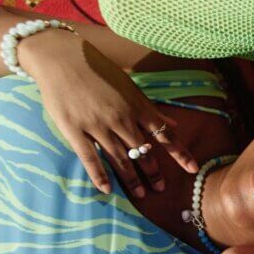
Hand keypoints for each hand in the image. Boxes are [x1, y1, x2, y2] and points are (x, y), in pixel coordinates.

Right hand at [17, 30, 197, 196]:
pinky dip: (99, 175)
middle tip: (162, 188)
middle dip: (154, 171)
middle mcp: (120, 118)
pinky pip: (89, 157)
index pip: (164, 134)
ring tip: (142, 194)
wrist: (61, 58)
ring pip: (120, 158)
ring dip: (132, 179)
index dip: (179, 152)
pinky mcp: (74, 130)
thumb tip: (173, 124)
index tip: (192, 168)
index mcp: (136, 106)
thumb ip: (150, 108)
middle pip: (143, 150)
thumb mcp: (129, 85)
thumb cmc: (97, 69)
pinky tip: (106, 189)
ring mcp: (97, 125)